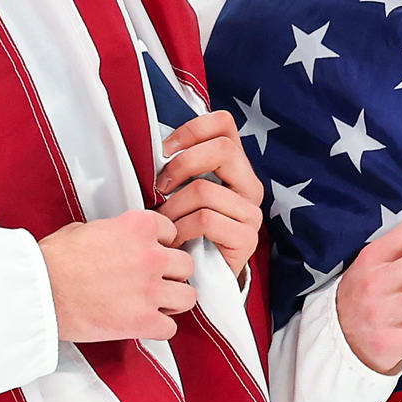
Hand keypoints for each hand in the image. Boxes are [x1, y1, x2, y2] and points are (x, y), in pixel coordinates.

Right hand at [39, 209, 195, 342]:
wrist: (39, 291)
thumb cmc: (53, 261)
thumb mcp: (85, 229)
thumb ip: (112, 231)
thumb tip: (114, 238)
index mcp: (138, 227)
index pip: (172, 232)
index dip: (161, 245)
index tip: (152, 254)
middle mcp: (150, 256)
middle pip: (185, 265)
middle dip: (171, 273)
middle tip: (155, 280)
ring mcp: (150, 289)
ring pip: (187, 296)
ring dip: (173, 301)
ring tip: (156, 303)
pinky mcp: (143, 321)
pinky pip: (170, 328)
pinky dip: (158, 328)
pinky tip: (144, 324)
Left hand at [154, 110, 263, 279]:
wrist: (198, 277)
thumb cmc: (184, 229)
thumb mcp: (180, 191)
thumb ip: (177, 167)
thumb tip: (150, 146)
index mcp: (235, 166)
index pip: (224, 124)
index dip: (192, 128)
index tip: (164, 149)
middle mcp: (249, 185)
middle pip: (223, 149)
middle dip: (181, 165)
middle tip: (160, 187)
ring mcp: (251, 212)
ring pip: (205, 189)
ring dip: (173, 208)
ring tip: (164, 224)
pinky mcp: (247, 238)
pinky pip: (206, 220)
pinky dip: (181, 229)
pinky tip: (174, 240)